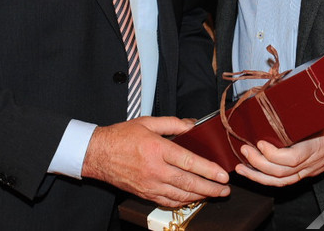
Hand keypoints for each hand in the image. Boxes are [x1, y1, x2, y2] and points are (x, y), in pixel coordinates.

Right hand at [82, 116, 229, 207]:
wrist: (98, 154)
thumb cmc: (121, 136)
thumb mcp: (148, 122)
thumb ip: (173, 124)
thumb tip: (192, 125)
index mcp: (157, 149)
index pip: (189, 162)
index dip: (209, 170)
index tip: (223, 175)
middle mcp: (155, 169)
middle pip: (188, 183)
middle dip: (210, 188)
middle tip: (225, 190)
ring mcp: (150, 184)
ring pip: (180, 195)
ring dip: (200, 196)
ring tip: (213, 194)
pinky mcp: (144, 193)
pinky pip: (168, 201)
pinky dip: (183, 201)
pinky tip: (192, 198)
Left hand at [234, 118, 323, 186]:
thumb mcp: (321, 113)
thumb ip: (301, 109)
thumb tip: (277, 89)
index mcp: (314, 147)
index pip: (291, 159)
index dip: (273, 154)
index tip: (260, 142)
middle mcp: (310, 163)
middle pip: (281, 172)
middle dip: (258, 163)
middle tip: (244, 149)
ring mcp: (307, 171)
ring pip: (280, 181)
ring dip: (258, 176)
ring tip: (241, 167)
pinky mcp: (305, 173)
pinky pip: (284, 182)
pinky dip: (266, 180)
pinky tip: (253, 174)